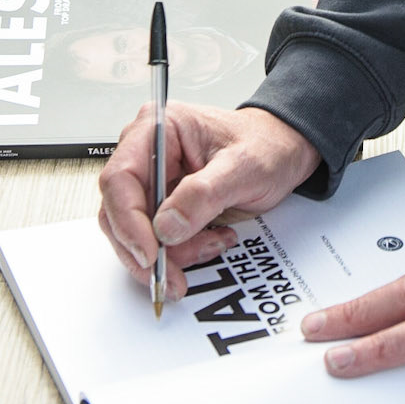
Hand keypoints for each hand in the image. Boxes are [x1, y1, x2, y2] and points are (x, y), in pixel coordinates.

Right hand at [97, 103, 318, 300]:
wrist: (284, 151)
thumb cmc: (267, 145)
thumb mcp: (244, 166)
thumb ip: (204, 194)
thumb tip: (166, 226)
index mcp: (159, 128)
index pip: (120, 178)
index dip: (128, 221)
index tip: (150, 253)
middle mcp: (147, 151)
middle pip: (120, 211)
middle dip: (148, 249)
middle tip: (173, 275)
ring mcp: (153, 178)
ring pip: (135, 232)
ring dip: (168, 253)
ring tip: (211, 245)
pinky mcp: (163, 202)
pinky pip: (156, 238)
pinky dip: (179, 252)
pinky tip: (211, 241)